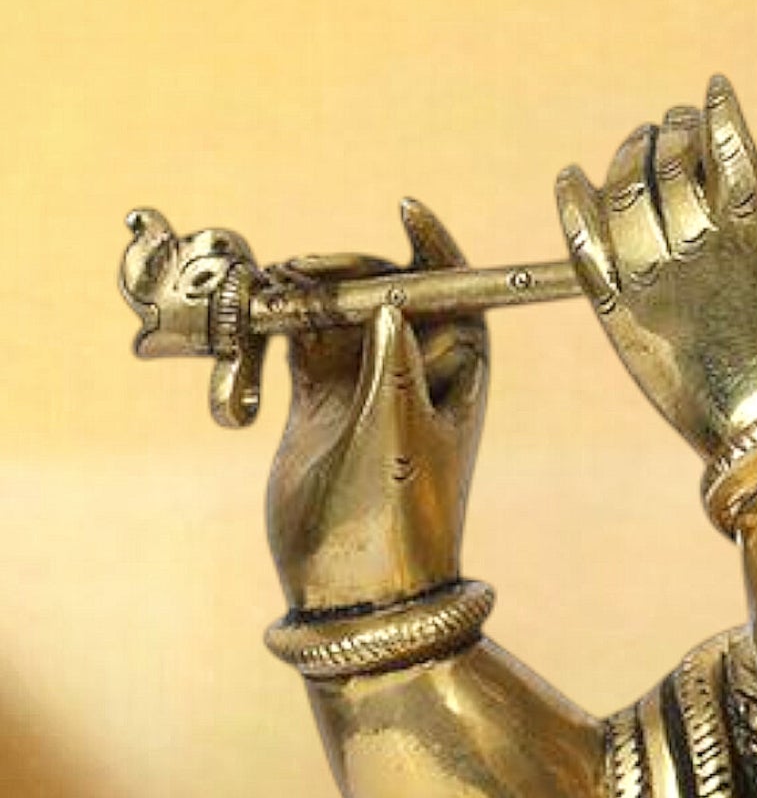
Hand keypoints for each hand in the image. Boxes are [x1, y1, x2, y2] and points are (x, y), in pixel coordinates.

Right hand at [265, 201, 488, 613]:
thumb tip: (389, 301)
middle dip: (350, 271)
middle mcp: (416, 371)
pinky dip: (277, 324)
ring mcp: (365, 384)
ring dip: (306, 294)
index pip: (457, 292)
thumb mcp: (400, 433)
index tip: (407, 209)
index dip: (435, 248)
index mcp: (460, 373)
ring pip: (337, 314)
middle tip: (308, 270)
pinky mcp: (317, 402)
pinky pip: (298, 342)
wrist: (352, 588)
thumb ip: (394, 364)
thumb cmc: (395, 514)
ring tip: (273, 288)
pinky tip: (255, 315)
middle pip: (386, 291)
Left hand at [555, 75, 756, 464]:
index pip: (724, 134)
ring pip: (624, 190)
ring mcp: (654, 275)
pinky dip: (572, 203)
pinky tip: (571, 179)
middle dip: (672, 131)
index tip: (711, 92)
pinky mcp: (620, 313)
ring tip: (633, 146)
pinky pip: (583, 242)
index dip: (715, 105)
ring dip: (627, 157)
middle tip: (671, 126)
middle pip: (671, 156)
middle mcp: (702, 237)